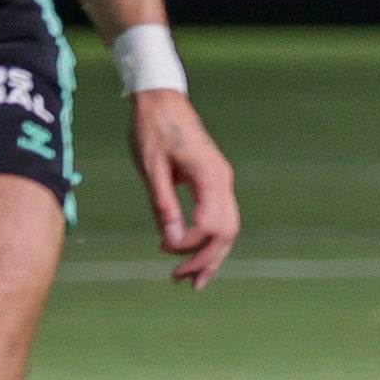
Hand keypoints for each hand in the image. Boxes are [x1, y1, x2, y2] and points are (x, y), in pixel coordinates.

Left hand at [130, 90, 238, 288]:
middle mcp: (223, 181)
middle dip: (206, 260)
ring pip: (228, 228)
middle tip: (180, 280)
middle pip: (227, 232)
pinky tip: (194, 252)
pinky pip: (221, 217)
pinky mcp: (215, 180)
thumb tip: (170, 241)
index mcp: (210, 177)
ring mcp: (222, 181)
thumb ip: (163, 205)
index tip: (164, 248)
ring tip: (191, 279)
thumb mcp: (151, 169)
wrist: (161, 98)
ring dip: (211, 255)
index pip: (210, 226)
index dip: (189, 244)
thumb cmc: (152, 130)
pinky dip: (210, 239)